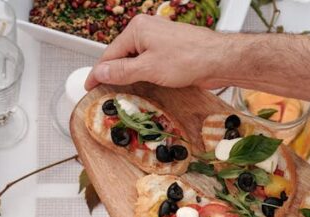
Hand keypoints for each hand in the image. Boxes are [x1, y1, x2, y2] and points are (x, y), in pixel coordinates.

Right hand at [86, 15, 229, 89]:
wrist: (220, 60)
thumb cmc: (190, 58)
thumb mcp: (149, 68)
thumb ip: (122, 71)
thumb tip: (100, 72)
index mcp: (138, 29)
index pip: (109, 53)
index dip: (98, 72)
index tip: (89, 87)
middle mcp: (147, 30)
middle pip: (122, 55)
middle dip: (114, 74)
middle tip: (106, 93)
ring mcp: (159, 39)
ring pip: (136, 59)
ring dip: (130, 75)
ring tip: (123, 92)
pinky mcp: (170, 49)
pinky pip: (149, 61)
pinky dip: (143, 73)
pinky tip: (144, 85)